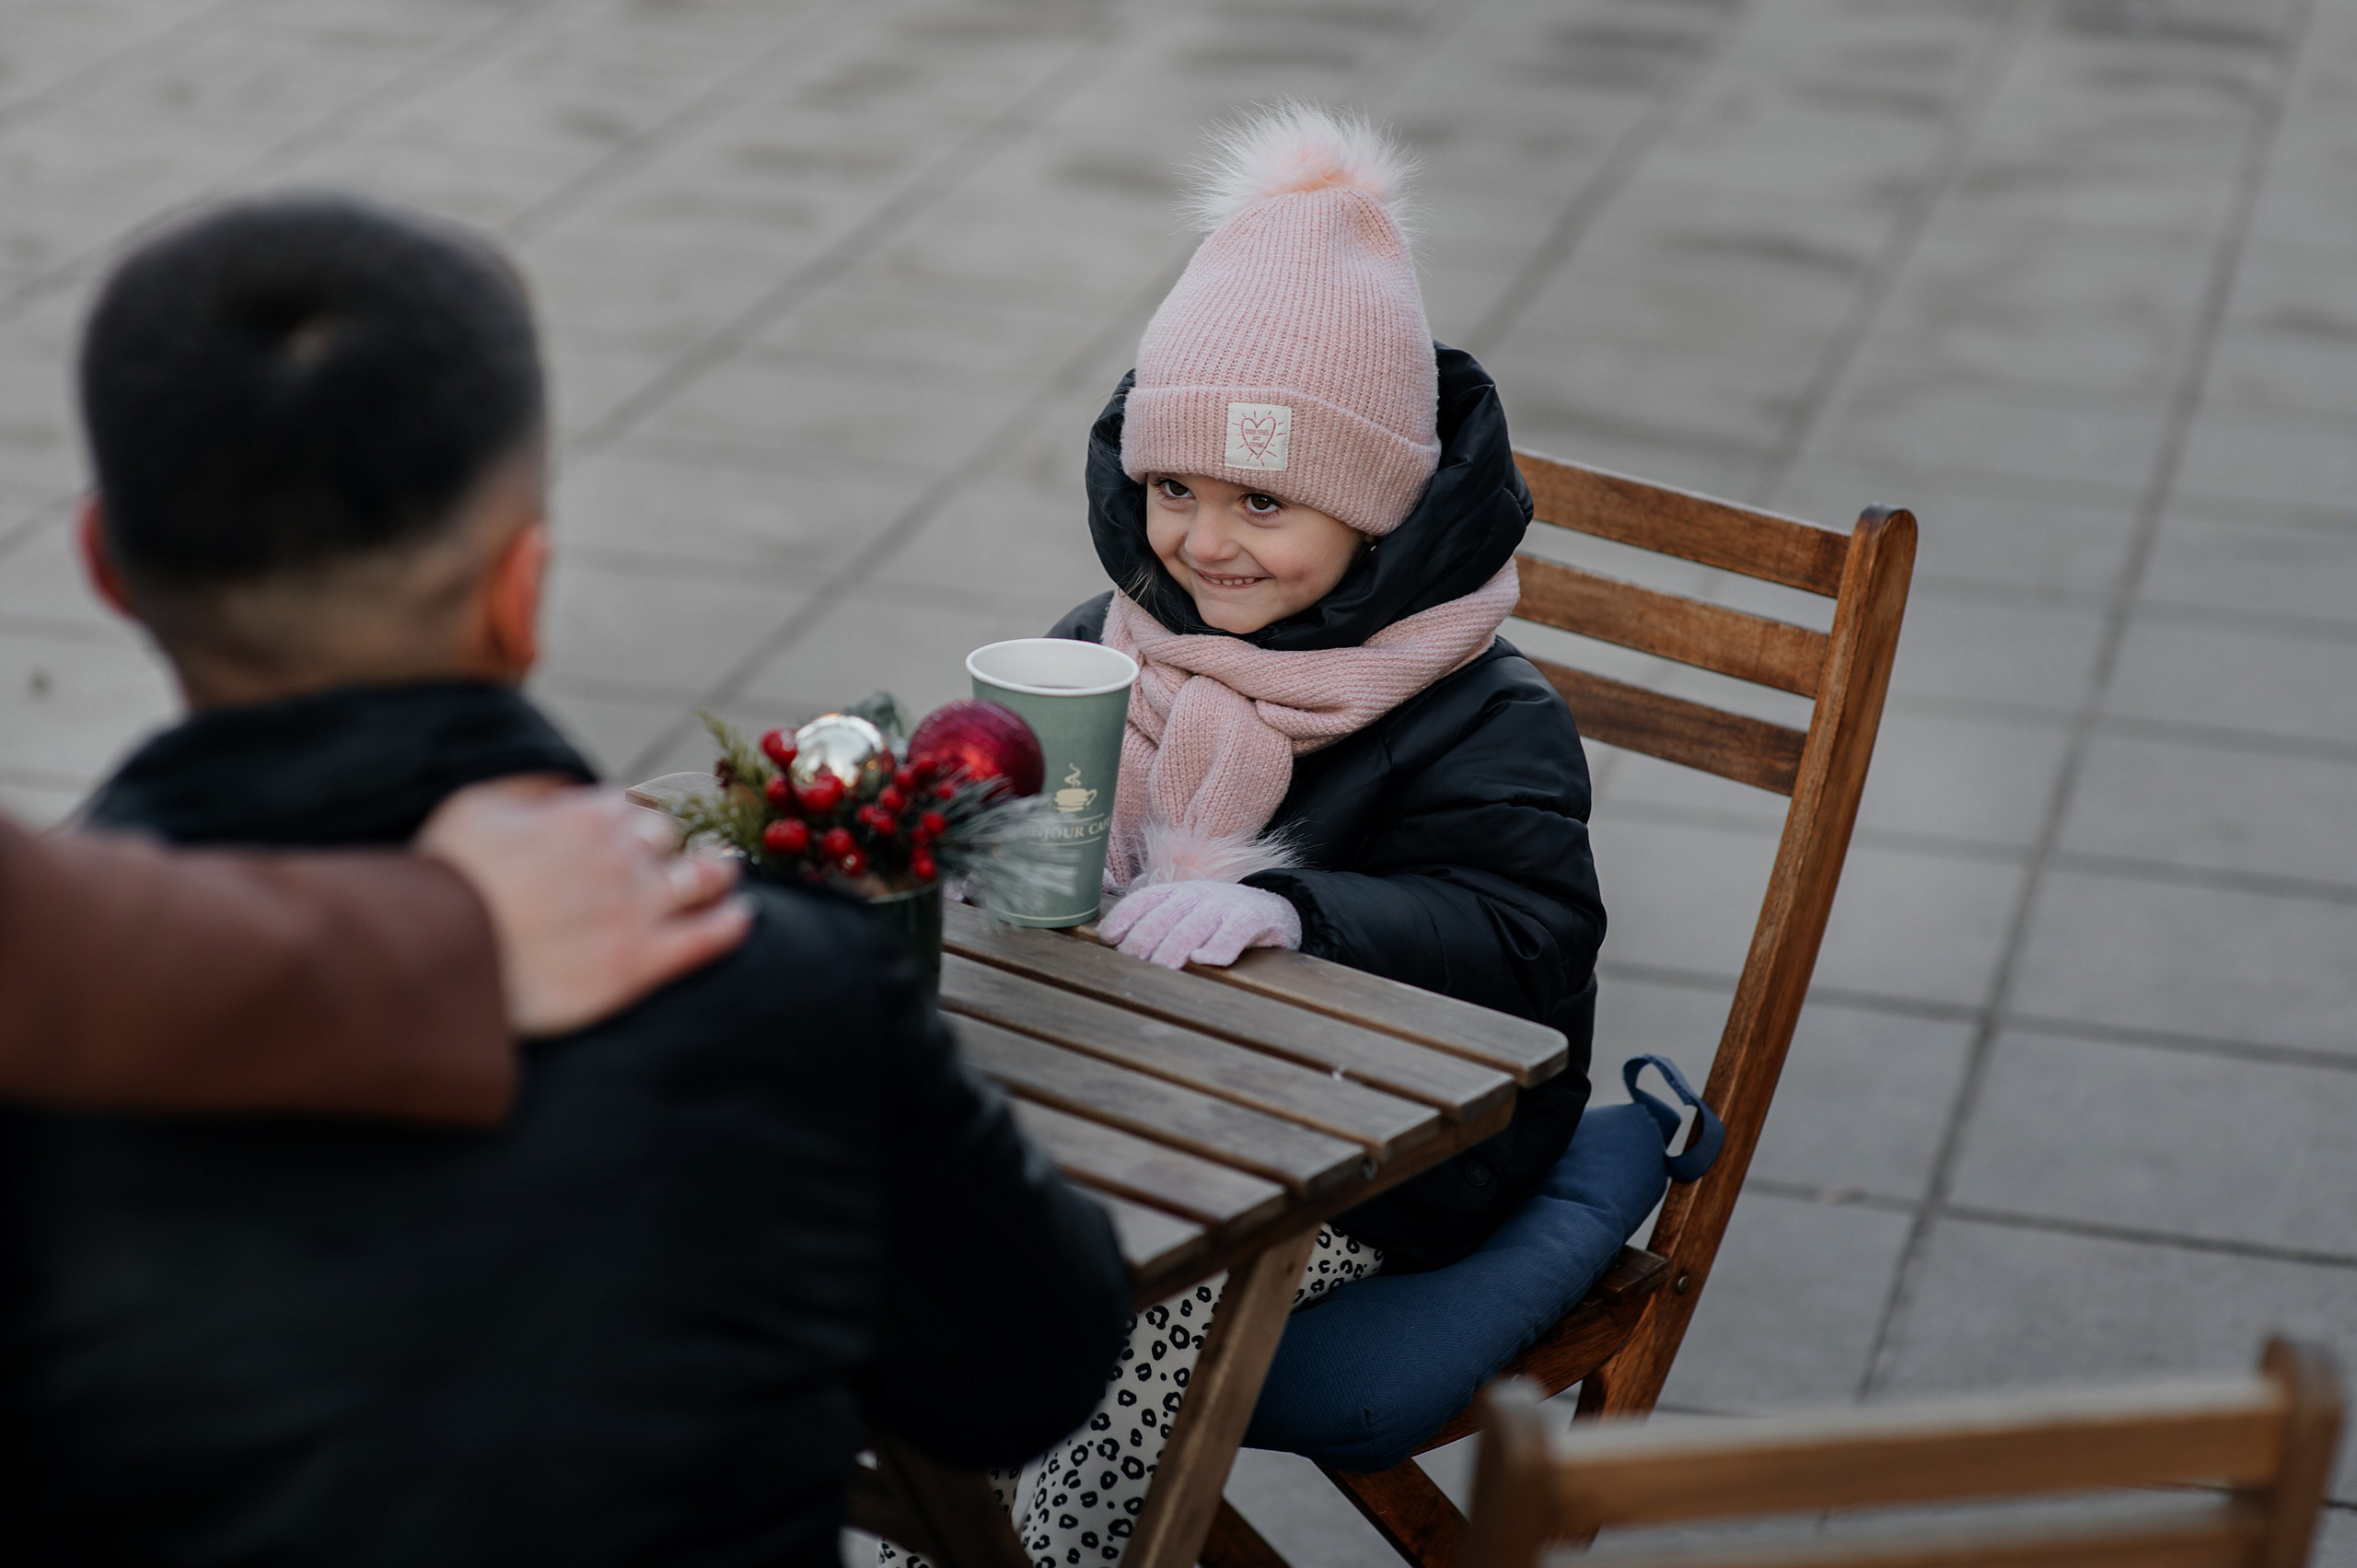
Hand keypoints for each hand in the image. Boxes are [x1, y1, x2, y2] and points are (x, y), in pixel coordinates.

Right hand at [418, 778, 751, 1035]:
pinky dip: (732, 924)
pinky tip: (742, 918)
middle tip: (682, 855)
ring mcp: (635, 909)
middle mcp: (620, 855)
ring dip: (718, 872)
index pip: (629, 806)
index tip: (633, 833)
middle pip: (669, 838)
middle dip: (673, 846)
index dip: (631, 821)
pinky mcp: (639, 963)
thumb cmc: (444, 883)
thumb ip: (529, 791)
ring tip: (726, 875)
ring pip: (703, 878)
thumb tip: (566, 786)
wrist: (439, 959)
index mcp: (584, 816)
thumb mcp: (475, 810)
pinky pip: (708, 937)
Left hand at [1100, 880, 1300, 969]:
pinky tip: (1204, 961)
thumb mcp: (1186, 911)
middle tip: (1133, 966)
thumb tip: (1113, 943)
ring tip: (1161, 969)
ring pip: (1192, 928)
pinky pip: (1233, 933)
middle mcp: (1198, 896)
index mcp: (1178, 892)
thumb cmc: (1218, 917)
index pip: (1145, 900)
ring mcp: (1225, 906)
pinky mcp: (1251, 919)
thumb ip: (1156, 922)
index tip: (1110, 939)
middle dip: (1144, 942)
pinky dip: (1218, 948)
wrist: (1273, 907)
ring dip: (1173, 950)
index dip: (1124, 918)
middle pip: (1163, 917)